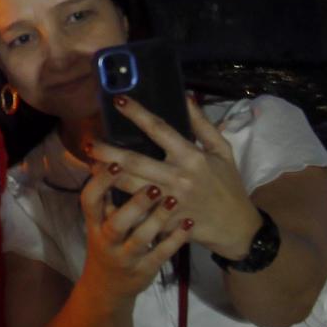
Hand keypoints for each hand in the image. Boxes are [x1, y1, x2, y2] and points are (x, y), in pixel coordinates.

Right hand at [74, 164, 189, 305]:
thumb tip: (100, 155)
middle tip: (153, 185)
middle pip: (117, 224)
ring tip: (173, 200)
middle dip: (134, 205)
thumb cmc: (108, 242)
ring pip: (141, 240)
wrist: (109, 288)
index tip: (114, 162)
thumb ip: (103, 193)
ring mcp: (127, 258)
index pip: (90, 201)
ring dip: (157, 220)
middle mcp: (107, 242)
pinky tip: (189, 223)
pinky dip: (175, 239)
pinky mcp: (145, 270)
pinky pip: (162, 254)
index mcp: (94, 224)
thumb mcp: (99, 221)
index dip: (100, 183)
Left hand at [90, 94, 262, 258]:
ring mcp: (171, 202)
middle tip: (89, 143)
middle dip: (110, 152)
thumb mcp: (222, 151)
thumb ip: (203, 124)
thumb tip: (186, 97)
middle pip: (136, 161)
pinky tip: (105, 195)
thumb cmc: (229, 185)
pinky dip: (122, 204)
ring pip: (132, 187)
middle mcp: (178, 177)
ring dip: (109, 176)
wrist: (238, 228)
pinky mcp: (166, 223)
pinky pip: (140, 212)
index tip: (118, 100)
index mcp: (191, 156)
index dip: (137, 113)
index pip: (160, 129)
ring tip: (90, 165)